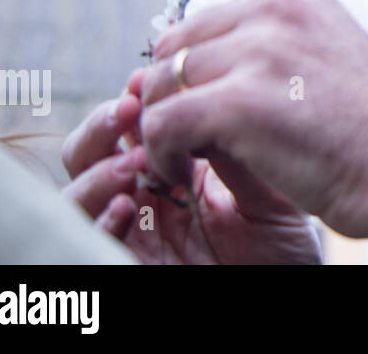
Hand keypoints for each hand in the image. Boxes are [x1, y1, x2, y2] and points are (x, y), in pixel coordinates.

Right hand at [62, 70, 322, 263]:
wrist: (292, 291)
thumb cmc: (286, 248)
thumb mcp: (270, 193)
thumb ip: (238, 151)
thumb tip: (210, 90)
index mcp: (174, 172)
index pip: (134, 127)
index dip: (134, 101)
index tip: (147, 76)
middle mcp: (144, 199)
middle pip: (92, 152)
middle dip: (103, 126)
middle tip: (130, 107)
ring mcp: (132, 233)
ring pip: (76, 194)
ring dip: (97, 171)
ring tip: (133, 160)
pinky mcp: (128, 264)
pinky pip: (87, 243)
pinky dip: (99, 220)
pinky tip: (129, 204)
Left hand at [139, 0, 367, 239]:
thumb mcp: (325, 65)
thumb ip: (268, 55)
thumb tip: (188, 72)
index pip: (205, 25)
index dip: (189, 73)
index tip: (194, 112)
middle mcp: (277, 11)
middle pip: (176, 49)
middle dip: (169, 95)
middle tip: (182, 140)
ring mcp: (259, 52)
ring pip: (162, 85)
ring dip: (162, 127)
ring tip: (180, 159)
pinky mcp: (241, 101)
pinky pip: (164, 123)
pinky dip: (161, 153)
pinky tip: (178, 173)